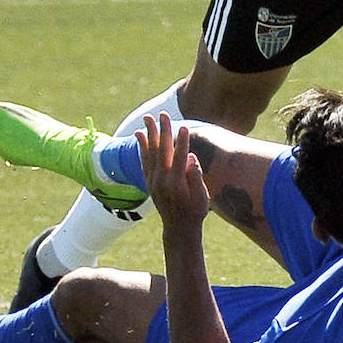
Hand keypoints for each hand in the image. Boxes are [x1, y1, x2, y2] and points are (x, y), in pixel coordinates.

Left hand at [137, 113, 210, 230]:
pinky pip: (144, 161)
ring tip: (148, 118)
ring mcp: (153, 181)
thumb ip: (196, 177)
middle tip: (163, 114)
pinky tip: (140, 135)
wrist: (179, 228)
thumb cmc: (195, 212)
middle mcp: (162, 181)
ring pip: (150, 153)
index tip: (183, 127)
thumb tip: (191, 157)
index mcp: (177, 184)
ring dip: (149, 134)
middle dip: (163, 131)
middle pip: (162, 151)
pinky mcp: (149, 182)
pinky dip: (142, 147)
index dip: (182, 142)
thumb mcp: (202, 198)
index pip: (179, 158)